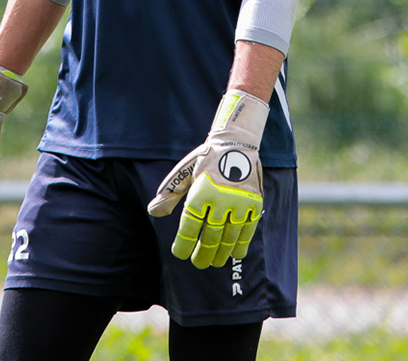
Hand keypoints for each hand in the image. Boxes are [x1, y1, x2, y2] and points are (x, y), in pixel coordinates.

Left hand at [147, 90, 267, 268]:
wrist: (236, 143)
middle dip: (203, 253)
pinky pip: (248, 230)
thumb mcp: (184, 172)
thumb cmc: (205, 159)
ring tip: (215, 262)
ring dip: (221, 252)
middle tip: (198, 263)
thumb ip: (170, 193)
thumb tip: (153, 211)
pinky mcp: (254, 203)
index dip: (184, 243)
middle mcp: (220, 199)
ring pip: (229, 236)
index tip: (180, 254)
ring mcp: (239, 203)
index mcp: (200, 191)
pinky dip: (242, 244)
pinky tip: (235, 254)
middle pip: (210, 235)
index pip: (189, 226)